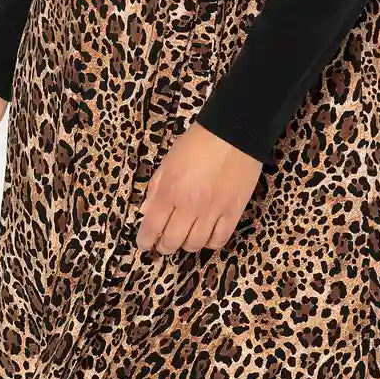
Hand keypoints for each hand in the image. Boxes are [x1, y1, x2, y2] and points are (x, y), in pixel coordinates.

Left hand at [136, 122, 261, 255]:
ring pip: (195, 244)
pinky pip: (219, 239)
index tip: (145, 243)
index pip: (151, 228)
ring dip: (186, 246)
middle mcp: (189, 206)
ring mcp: (212, 211)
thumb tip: (145, 211)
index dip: (145, 241)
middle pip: (172, 241)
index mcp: (169, 191)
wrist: (234, 132)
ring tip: (185, 239)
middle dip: (164, 246)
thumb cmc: (197, 142)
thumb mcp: (168, 161)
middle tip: (164, 243)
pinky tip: (206, 236)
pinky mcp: (233, 211)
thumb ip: (155, 188)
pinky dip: (210, 243)